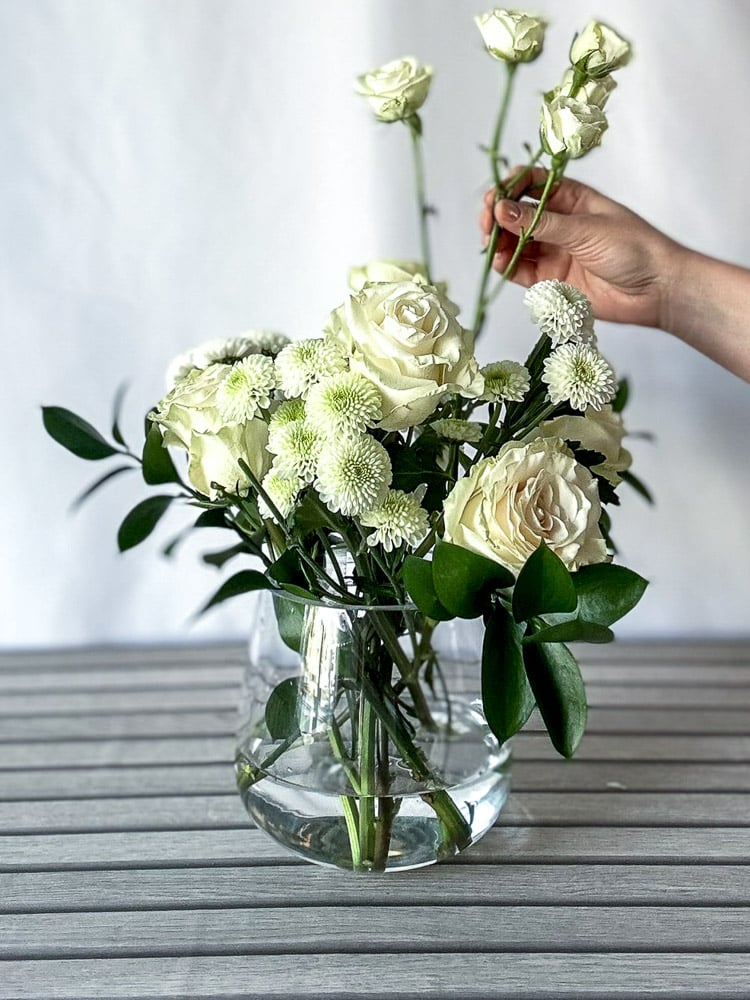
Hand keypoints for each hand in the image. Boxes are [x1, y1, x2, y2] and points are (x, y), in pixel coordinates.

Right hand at [480, 170, 680, 329]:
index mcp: (571, 198)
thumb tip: (503, 210)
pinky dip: (506, 266)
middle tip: (488, 223)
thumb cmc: (634, 249)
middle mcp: (558, 223)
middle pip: (515, 215)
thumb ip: (541, 223)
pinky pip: (520, 270)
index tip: (495, 197)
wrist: (656, 290)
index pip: (530, 184)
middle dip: (497, 217)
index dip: (509, 187)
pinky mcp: (550, 280)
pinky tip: (500, 262)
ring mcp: (553, 251)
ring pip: (513, 243)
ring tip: (493, 246)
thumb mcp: (585, 229)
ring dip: (498, 243)